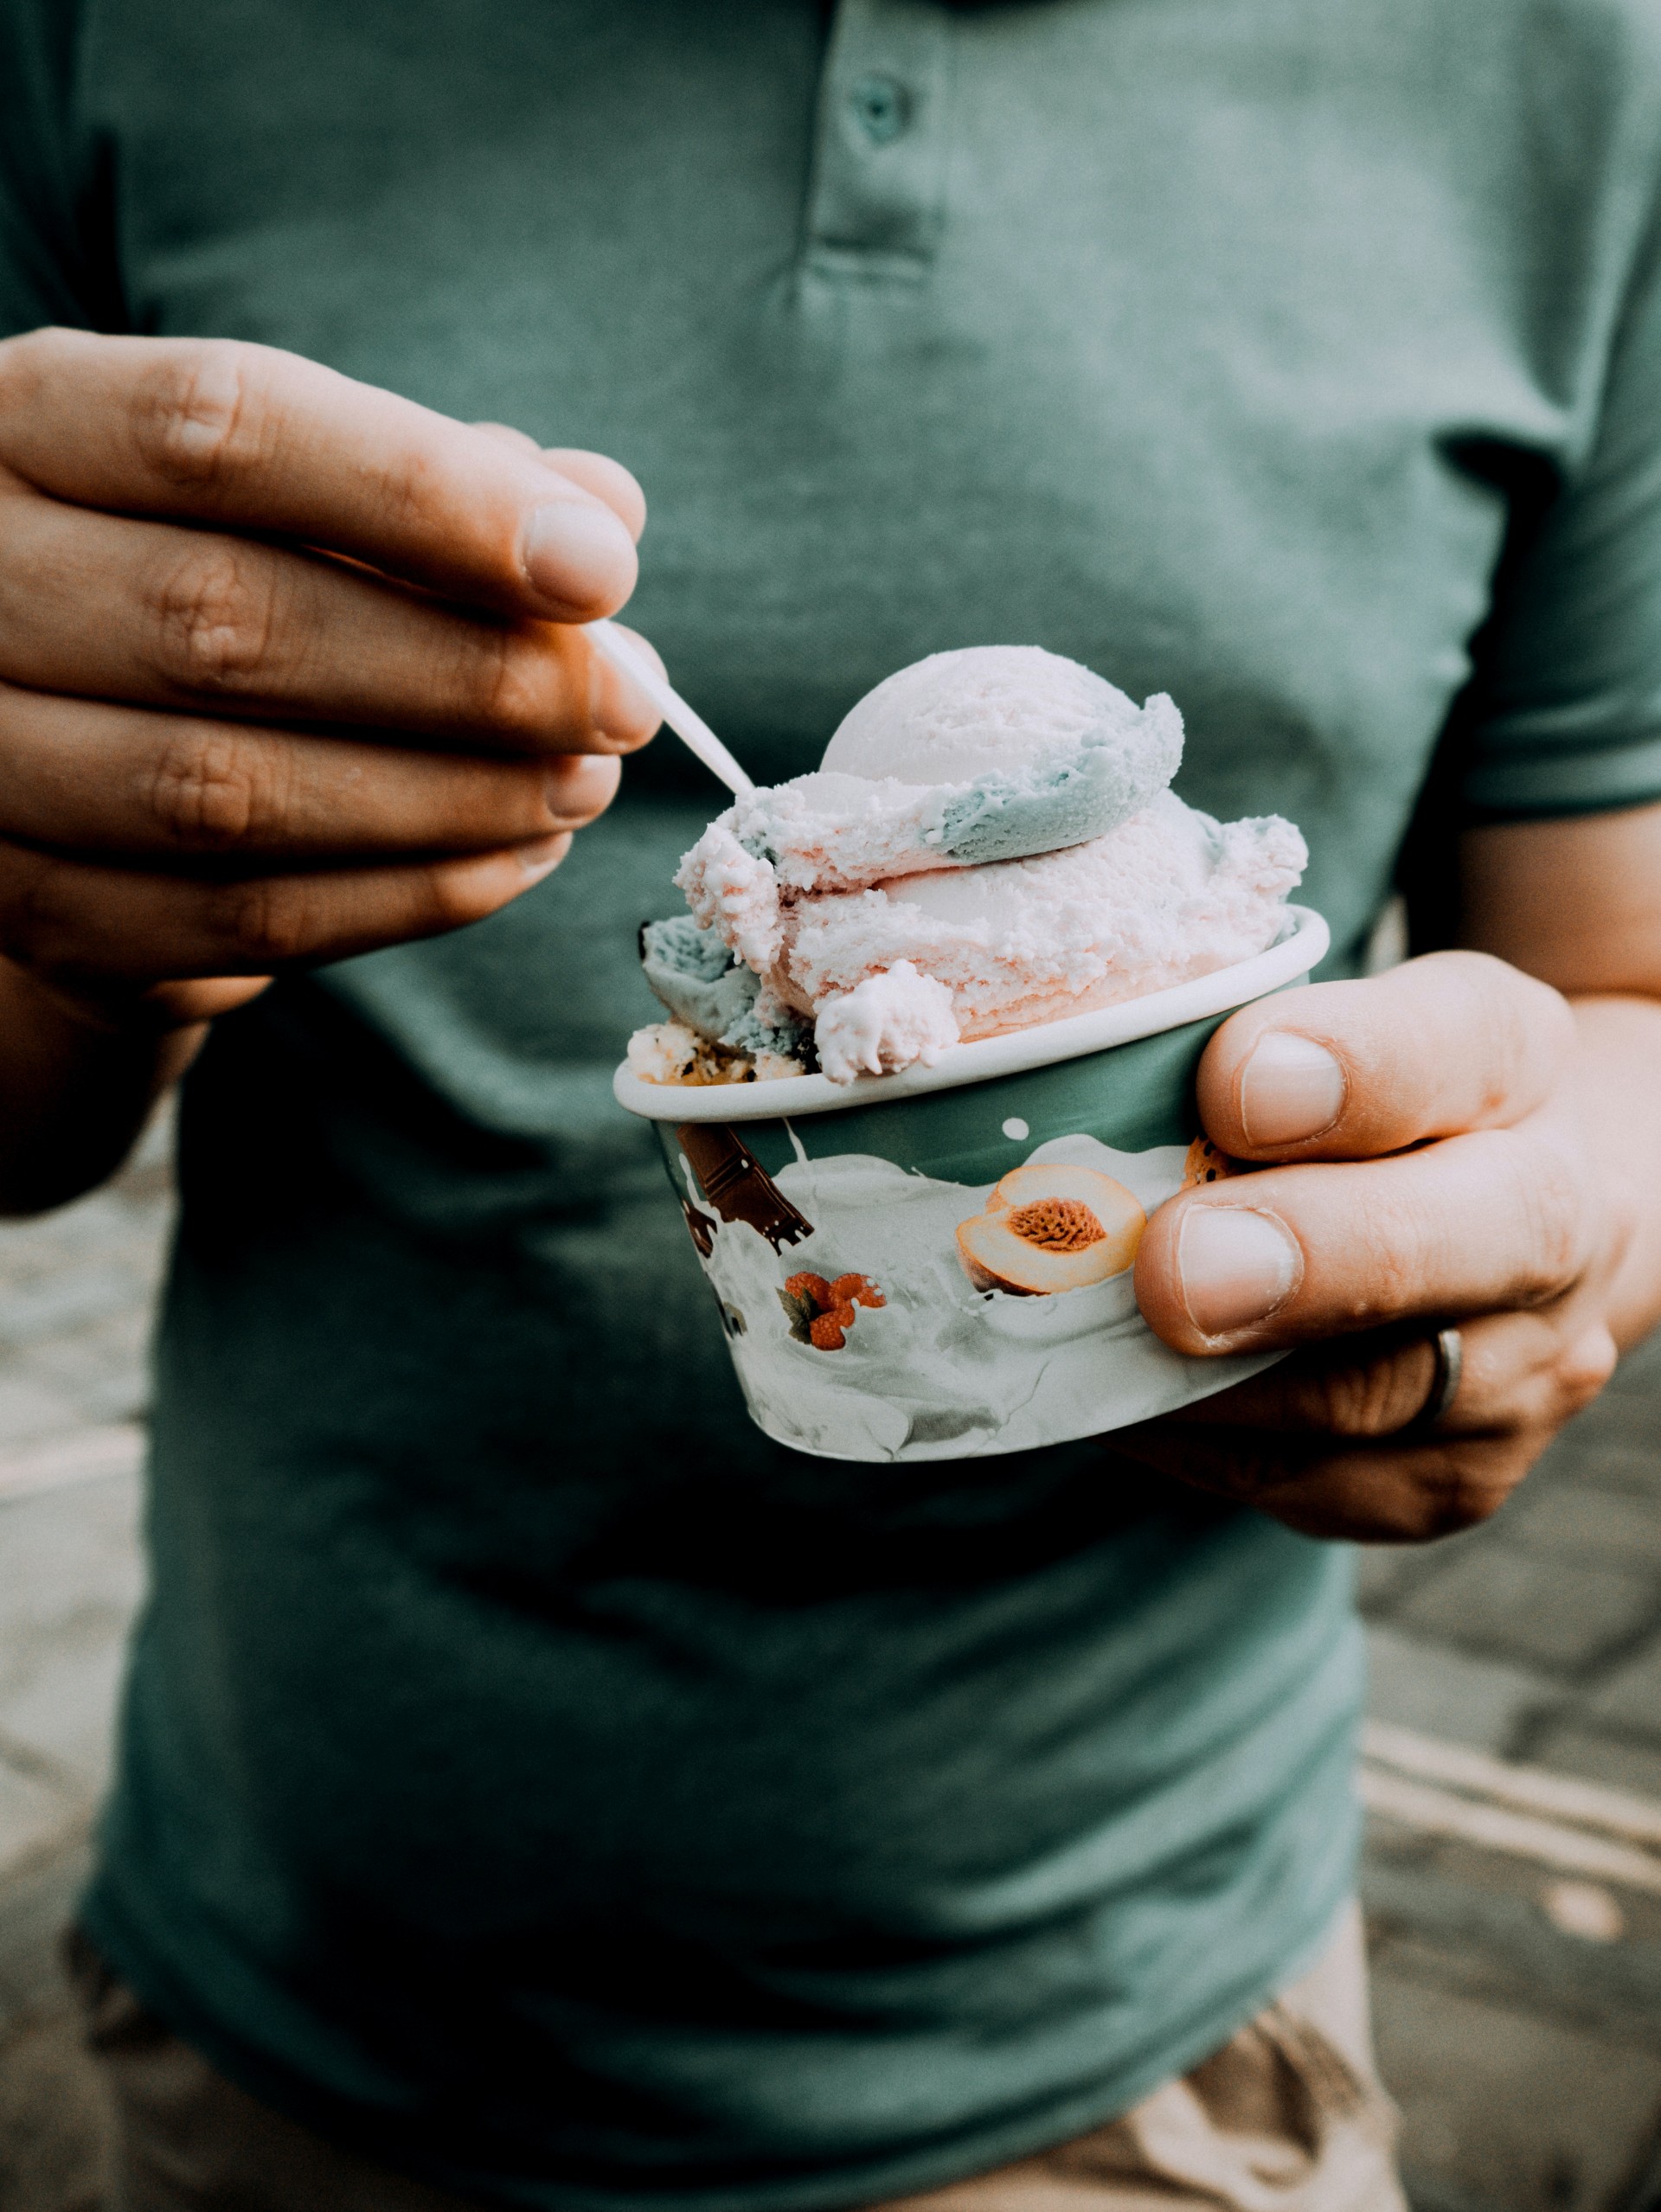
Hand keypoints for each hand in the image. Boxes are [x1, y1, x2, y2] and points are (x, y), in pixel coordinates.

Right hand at [0, 327, 659, 1034]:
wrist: (64, 741)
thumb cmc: (213, 572)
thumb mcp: (304, 489)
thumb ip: (440, 480)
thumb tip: (602, 508)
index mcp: (30, 423)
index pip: (219, 429)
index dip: (425, 496)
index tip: (600, 564)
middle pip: (226, 623)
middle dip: (469, 673)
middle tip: (625, 700)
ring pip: (229, 793)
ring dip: (452, 799)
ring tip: (582, 781)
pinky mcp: (39, 911)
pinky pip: (240, 921)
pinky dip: (406, 897)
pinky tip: (513, 858)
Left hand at [1119, 951, 1624, 1541]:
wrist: (1510, 1217)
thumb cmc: (1380, 1100)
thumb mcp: (1334, 1018)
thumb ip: (1257, 1040)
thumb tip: (1120, 1079)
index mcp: (1516, 1066)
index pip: (1454, 1049)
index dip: (1348, 1071)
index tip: (1234, 1086)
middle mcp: (1557, 1228)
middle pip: (1438, 1253)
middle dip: (1299, 1267)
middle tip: (1171, 1276)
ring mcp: (1521, 1375)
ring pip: (1357, 1403)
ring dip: (1205, 1378)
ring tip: (1085, 1335)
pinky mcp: (1452, 1483)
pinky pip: (1303, 1480)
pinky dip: (1191, 1441)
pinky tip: (1119, 1393)